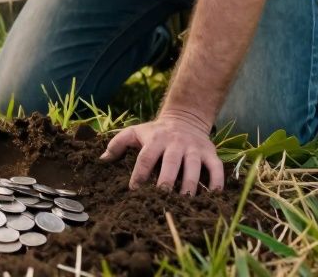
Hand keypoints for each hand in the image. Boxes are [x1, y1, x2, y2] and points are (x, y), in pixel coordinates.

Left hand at [99, 109, 223, 194]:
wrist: (186, 116)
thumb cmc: (156, 131)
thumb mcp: (136, 131)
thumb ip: (118, 143)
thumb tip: (101, 159)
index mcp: (156, 139)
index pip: (146, 157)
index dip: (140, 174)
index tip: (134, 190)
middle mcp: (176, 143)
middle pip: (171, 163)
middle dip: (167, 180)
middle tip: (161, 197)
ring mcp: (195, 148)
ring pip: (194, 167)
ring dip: (190, 184)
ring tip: (185, 201)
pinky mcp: (210, 153)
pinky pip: (216, 168)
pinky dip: (216, 182)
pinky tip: (213, 196)